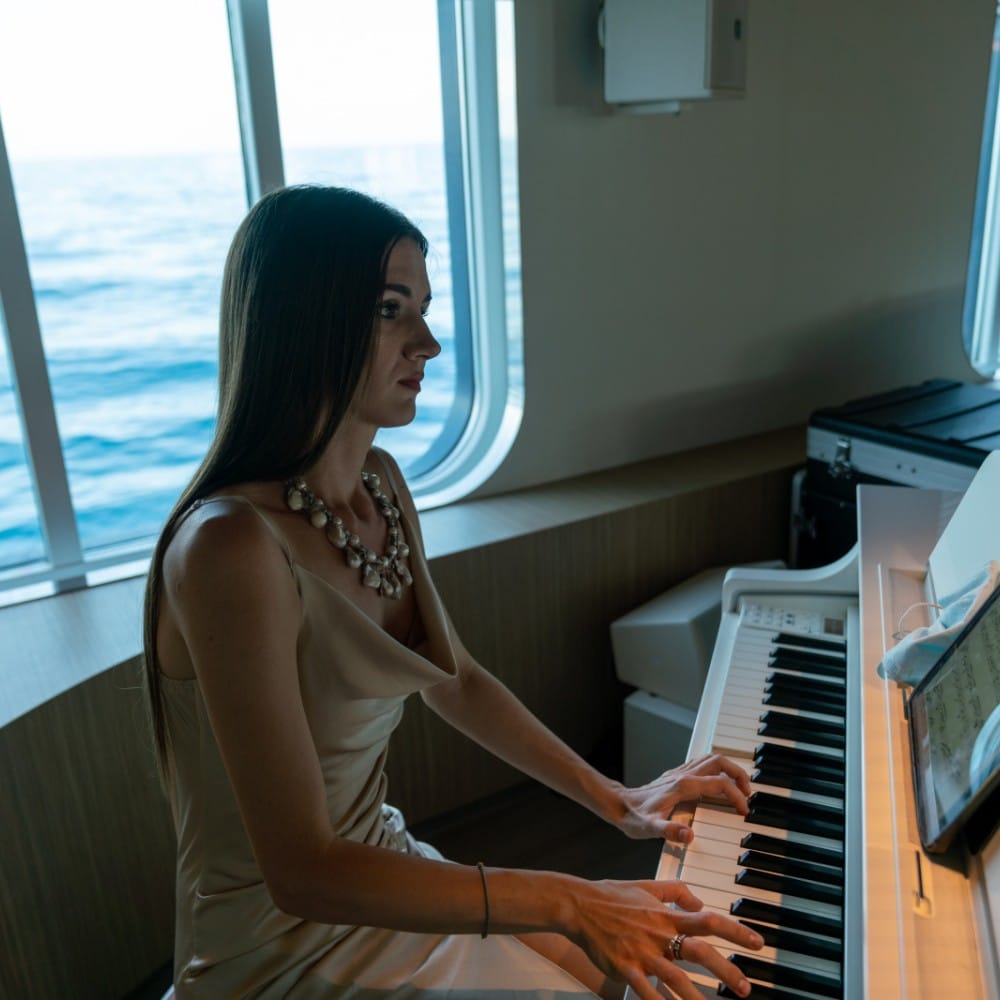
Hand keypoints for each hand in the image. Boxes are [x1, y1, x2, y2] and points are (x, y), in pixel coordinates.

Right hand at [567, 878, 761, 999]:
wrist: (579, 905)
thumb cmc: (612, 895)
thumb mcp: (647, 885)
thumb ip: (676, 891)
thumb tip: (699, 902)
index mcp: (666, 914)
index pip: (708, 920)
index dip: (736, 930)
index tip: (758, 943)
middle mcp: (658, 934)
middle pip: (699, 952)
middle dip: (726, 971)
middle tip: (745, 989)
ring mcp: (642, 953)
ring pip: (676, 979)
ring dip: (698, 999)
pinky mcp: (624, 968)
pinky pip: (646, 993)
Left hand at [614, 754, 751, 842]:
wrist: (618, 805)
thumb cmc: (633, 817)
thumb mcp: (649, 828)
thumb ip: (668, 831)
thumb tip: (689, 834)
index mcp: (683, 786)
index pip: (720, 784)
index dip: (737, 796)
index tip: (744, 811)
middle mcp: (683, 775)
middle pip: (720, 762)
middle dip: (739, 775)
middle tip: (748, 794)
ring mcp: (680, 773)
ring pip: (712, 759)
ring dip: (730, 769)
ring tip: (740, 788)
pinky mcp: (676, 776)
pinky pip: (703, 764)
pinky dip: (718, 770)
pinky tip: (718, 784)